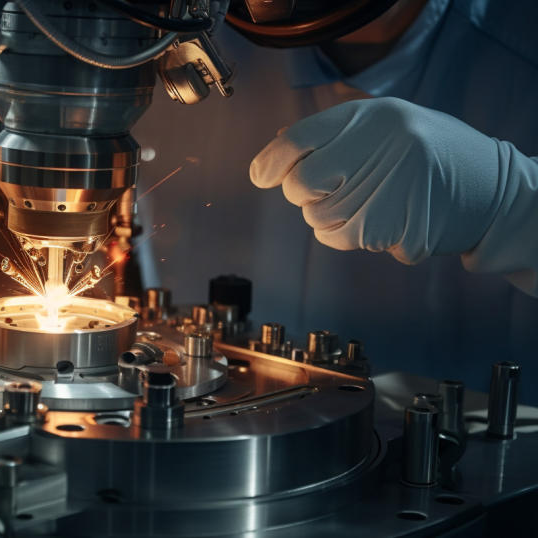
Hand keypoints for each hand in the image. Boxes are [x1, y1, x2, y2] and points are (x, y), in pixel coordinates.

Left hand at [249, 97, 501, 264]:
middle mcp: (381, 147)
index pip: (297, 139)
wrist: (490, 189)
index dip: (270, 161)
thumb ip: (331, 133)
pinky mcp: (396, 228)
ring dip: (329, 217)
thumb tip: (275, 148)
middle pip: (300, 184)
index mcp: (373, 116)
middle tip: (333, 189)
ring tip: (367, 201)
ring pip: (317, 218)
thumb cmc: (427, 152)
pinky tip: (380, 218)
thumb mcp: (384, 123)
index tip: (262, 176)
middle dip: (305, 193)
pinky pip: (342, 240)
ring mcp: (390, 189)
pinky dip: (349, 236)